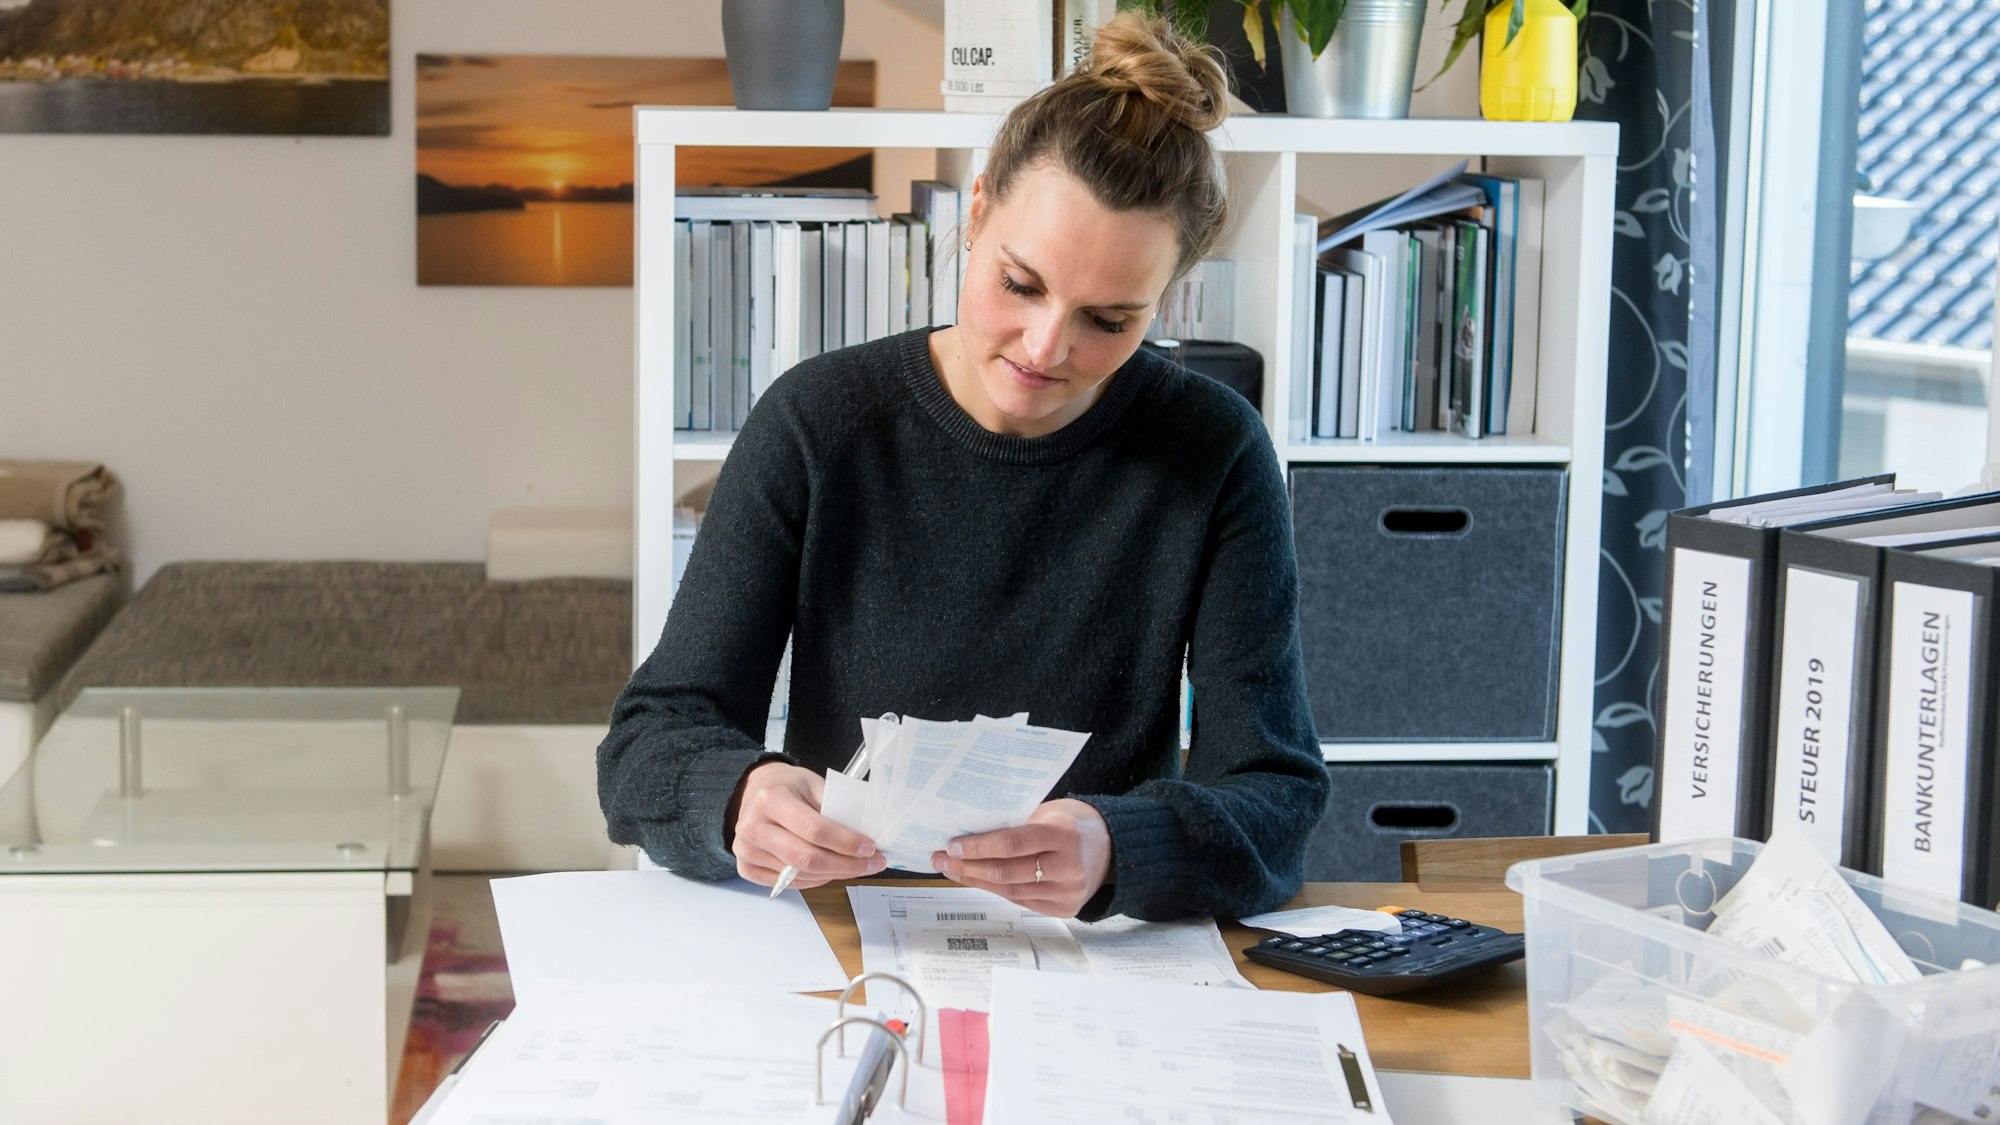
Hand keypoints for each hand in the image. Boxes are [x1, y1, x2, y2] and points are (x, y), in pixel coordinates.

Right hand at [729, 761, 886, 888]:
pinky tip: (830, 871)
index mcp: (771, 799)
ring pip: (800, 875)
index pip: (814, 830)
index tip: (870, 847)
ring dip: (834, 874)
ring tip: (856, 866)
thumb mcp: (813, 784)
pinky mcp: (746, 868)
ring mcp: (746, 851)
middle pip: (806, 859)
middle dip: (846, 865)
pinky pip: (789, 884)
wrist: (755, 792)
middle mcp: (753, 827)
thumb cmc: (788, 788)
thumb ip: (836, 807)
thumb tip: (866, 833)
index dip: (845, 842)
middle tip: (872, 864)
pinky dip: (815, 880)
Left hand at [933, 798, 1112, 917]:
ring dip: (976, 881)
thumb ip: (1019, 824)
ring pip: (1010, 890)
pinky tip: (978, 881)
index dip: (978, 846)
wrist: (1113, 848)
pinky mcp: (1065, 909)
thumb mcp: (1051, 812)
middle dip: (968, 866)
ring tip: (953, 871)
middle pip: (1007, 871)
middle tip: (942, 860)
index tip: (952, 845)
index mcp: (1065, 834)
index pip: (1012, 843)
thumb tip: (971, 836)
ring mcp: (1068, 892)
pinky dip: (996, 890)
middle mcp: (1068, 866)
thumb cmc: (1075, 823)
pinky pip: (1021, 901)